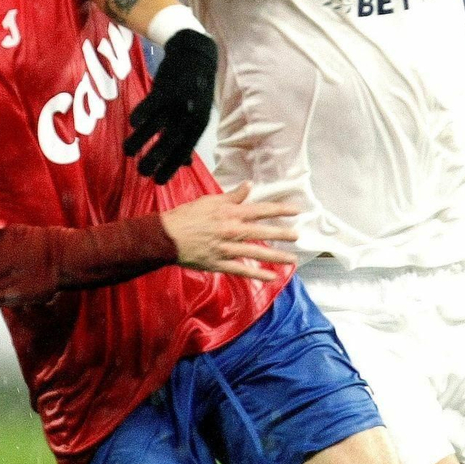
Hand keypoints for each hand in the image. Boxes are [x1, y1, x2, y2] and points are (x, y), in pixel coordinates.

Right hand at [125, 29, 217, 183]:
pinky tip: (132, 124)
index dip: (171, 167)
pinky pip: (152, 104)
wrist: (196, 54)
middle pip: (171, 142)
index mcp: (199, 125)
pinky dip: (142, 114)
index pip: (185, 151)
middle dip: (155, 159)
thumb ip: (190, 137)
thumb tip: (186, 164)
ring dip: (142, 140)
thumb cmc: (195, 89)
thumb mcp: (199, 114)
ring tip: (128, 152)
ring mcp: (179, 101)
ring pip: (157, 125)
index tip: (158, 182)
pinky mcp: (167, 88)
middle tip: (141, 173)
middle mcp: (190, 115)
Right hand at [159, 182, 299, 281]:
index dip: (280, 210)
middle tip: (298, 236)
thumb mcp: (210, 201)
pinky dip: (257, 274)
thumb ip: (232, 196)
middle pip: (262, 232)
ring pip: (256, 253)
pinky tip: (272, 277)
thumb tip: (248, 186)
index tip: (296, 211)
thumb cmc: (187, 216)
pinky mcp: (219, 264)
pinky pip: (242, 270)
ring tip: (292, 259)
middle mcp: (232, 231)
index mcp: (230, 213)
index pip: (261, 209)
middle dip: (282, 234)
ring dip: (276, 256)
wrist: (166, 236)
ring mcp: (226, 249)